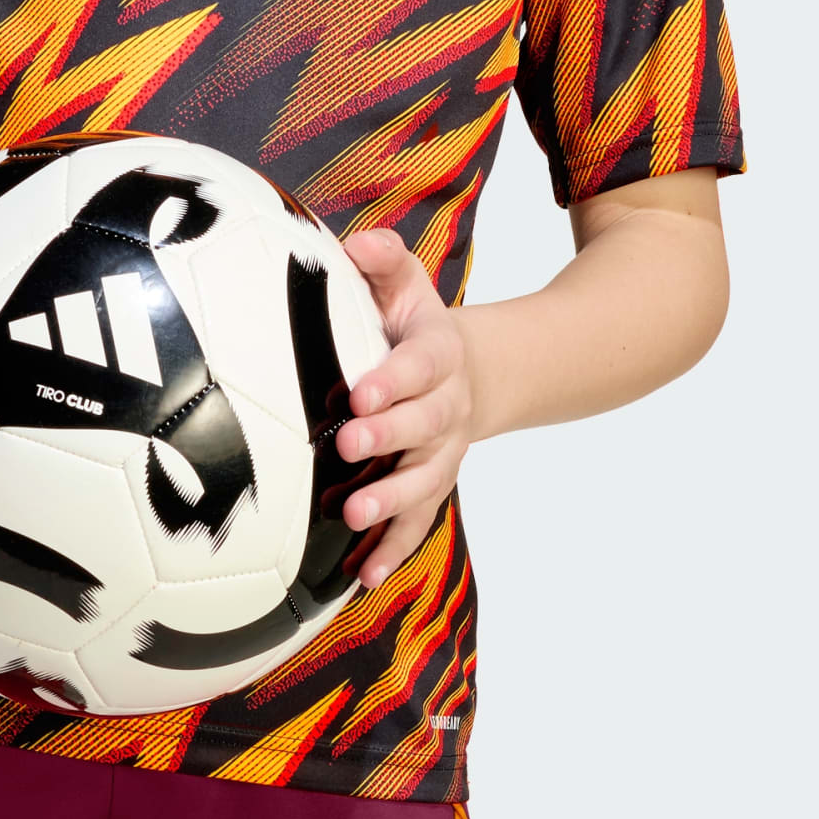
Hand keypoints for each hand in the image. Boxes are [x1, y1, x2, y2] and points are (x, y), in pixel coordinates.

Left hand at [336, 229, 474, 588]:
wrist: (468, 374)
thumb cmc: (413, 325)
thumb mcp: (406, 284)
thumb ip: (384, 259)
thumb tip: (357, 242)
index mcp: (438, 353)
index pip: (420, 365)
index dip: (394, 379)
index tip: (360, 390)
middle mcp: (447, 407)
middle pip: (425, 425)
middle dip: (389, 437)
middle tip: (349, 443)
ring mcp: (443, 454)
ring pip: (425, 482)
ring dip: (391, 501)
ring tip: (352, 514)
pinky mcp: (431, 487)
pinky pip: (418, 523)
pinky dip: (393, 549)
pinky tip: (365, 576)